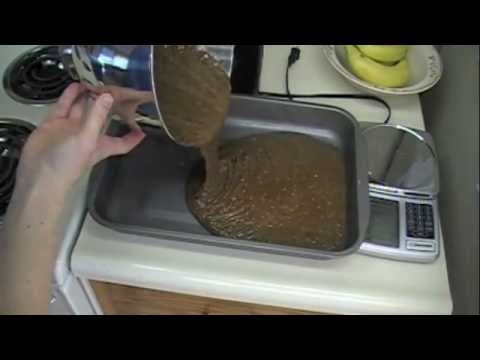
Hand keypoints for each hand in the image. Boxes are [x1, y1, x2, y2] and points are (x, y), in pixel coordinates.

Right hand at [17, 83, 145, 189]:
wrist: (39, 174)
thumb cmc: (68, 164)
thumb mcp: (88, 139)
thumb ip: (97, 117)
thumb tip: (108, 96)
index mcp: (103, 144)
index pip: (124, 141)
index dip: (134, 136)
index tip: (144, 127)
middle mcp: (88, 135)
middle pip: (102, 117)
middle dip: (107, 104)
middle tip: (113, 85)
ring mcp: (71, 129)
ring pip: (82, 108)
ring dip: (88, 96)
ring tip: (94, 80)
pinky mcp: (54, 124)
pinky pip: (64, 106)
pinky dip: (69, 96)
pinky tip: (75, 85)